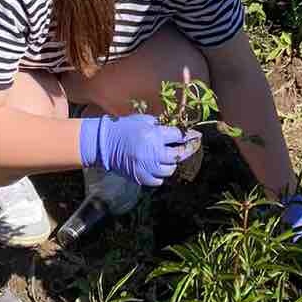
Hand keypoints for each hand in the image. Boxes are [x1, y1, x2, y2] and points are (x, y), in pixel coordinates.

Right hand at [78, 113, 195, 186]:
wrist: (105, 144)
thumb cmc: (124, 128)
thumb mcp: (144, 120)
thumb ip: (160, 126)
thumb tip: (176, 131)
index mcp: (153, 135)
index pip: (178, 137)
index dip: (189, 136)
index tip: (196, 136)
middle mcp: (152, 153)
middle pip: (178, 155)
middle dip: (186, 150)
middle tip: (189, 147)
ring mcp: (146, 167)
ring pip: (170, 170)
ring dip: (171, 163)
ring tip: (167, 157)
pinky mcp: (140, 178)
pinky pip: (158, 181)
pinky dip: (160, 175)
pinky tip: (157, 167)